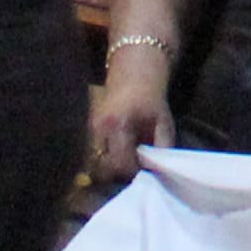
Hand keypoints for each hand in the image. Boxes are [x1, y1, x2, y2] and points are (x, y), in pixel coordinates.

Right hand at [88, 42, 178, 179]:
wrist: (134, 77)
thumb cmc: (151, 100)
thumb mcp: (164, 122)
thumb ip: (162, 147)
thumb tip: (158, 172)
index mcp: (117, 125)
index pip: (120, 162)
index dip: (133, 171)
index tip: (145, 171)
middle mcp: (98, 129)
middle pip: (103, 168)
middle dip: (120, 174)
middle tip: (136, 170)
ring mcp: (89, 131)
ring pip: (95, 165)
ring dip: (111, 168)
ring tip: (127, 162)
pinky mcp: (86, 132)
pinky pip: (93, 156)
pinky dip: (105, 160)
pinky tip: (118, 154)